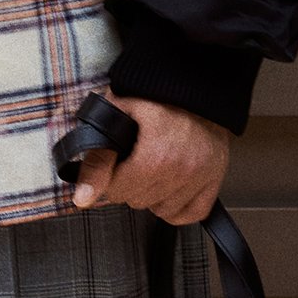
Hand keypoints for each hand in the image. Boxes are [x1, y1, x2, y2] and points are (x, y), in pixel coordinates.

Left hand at [68, 93, 230, 224]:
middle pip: (137, 201)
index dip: (109, 175)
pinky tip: (169, 187)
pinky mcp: (215, 180)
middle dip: (128, 183)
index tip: (114, 160)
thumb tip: (82, 198)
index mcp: (155, 156)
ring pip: (161, 210)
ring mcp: (201, 178)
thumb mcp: (116, 112)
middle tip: (133, 160)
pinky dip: (177, 206)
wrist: (195, 84)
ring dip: (152, 195)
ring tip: (152, 169)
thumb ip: (97, 156)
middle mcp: (181, 171)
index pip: (117, 191)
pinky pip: (190, 214)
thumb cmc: (155, 94)